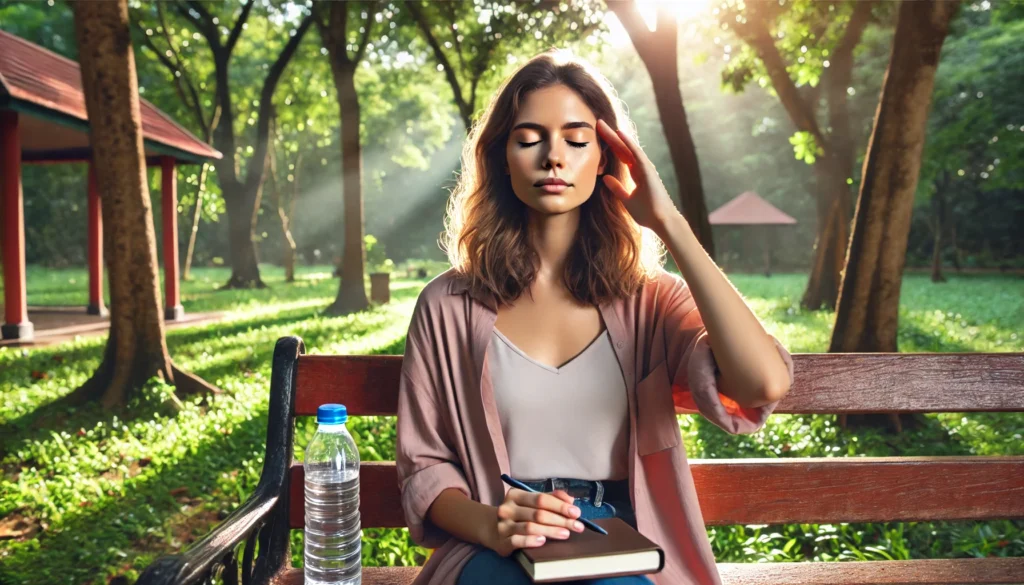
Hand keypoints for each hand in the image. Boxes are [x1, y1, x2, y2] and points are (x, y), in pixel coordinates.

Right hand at [485, 488, 585, 556]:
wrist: (492, 529)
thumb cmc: (519, 514)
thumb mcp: (532, 502)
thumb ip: (551, 499)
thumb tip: (571, 500)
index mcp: (515, 495)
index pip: (541, 499)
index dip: (560, 505)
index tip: (576, 512)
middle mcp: (507, 509)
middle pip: (538, 514)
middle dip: (561, 520)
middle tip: (577, 526)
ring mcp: (503, 525)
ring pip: (530, 527)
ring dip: (551, 531)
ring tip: (566, 534)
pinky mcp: (502, 542)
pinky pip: (517, 541)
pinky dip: (531, 540)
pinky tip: (543, 541)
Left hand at [596, 118, 679, 232]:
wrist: (661, 221)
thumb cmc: (647, 213)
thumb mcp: (627, 200)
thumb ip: (617, 188)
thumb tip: (606, 178)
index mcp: (636, 173)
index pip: (620, 154)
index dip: (610, 144)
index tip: (598, 134)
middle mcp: (641, 167)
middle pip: (622, 148)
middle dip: (610, 136)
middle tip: (598, 123)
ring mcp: (646, 168)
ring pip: (628, 147)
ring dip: (616, 136)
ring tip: (603, 124)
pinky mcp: (648, 171)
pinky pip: (637, 154)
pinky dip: (628, 143)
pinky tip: (619, 134)